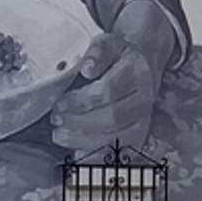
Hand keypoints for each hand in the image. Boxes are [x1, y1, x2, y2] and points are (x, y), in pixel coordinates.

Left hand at [50, 33, 159, 154]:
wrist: (142, 66)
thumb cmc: (118, 57)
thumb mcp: (107, 44)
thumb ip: (96, 52)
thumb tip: (86, 68)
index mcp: (136, 73)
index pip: (109, 91)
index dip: (81, 101)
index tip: (60, 104)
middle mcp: (145, 99)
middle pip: (112, 118)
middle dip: (79, 122)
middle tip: (56, 120)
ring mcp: (144, 120)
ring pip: (116, 138)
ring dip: (83, 140)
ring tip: (59, 134)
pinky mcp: (139, 136)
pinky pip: (118, 153)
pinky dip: (96, 156)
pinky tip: (76, 153)